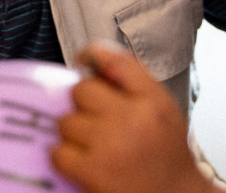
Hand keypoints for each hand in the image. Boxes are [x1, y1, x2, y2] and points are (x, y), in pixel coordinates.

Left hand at [51, 45, 219, 192]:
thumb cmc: (166, 153)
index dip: (93, 54)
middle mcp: (131, 117)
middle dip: (83, 103)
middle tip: (94, 118)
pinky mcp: (92, 171)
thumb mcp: (162, 109)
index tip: (83, 60)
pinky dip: (64, 156)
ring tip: (90, 142)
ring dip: (73, 131)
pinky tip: (80, 160)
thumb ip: (134, 83)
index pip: (116, 62)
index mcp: (151, 99)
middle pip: (82, 90)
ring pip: (66, 120)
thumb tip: (93, 61)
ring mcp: (109, 144)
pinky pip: (59, 151)